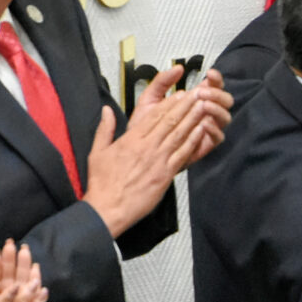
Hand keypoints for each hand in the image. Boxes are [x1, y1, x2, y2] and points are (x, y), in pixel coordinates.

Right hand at [81, 68, 230, 236]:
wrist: (108, 208)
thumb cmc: (102, 183)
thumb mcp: (97, 152)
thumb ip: (104, 129)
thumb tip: (107, 110)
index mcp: (131, 139)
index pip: (154, 116)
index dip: (170, 103)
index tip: (180, 94)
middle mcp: (147, 147)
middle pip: (170, 121)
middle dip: (186, 106)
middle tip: (198, 94)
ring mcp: (158, 160)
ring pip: (179, 134)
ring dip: (193, 119)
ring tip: (204, 106)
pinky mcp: (166, 175)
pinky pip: (183, 154)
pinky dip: (193, 141)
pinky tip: (201, 131)